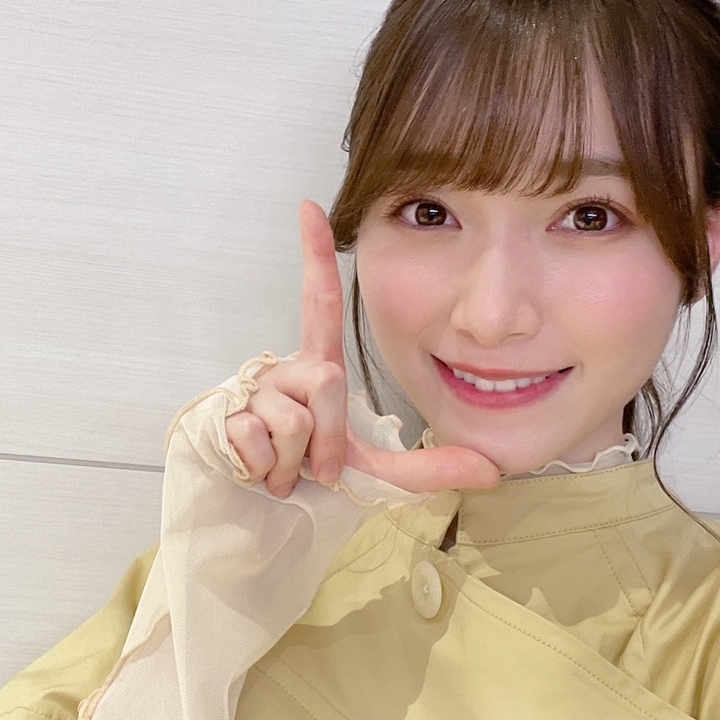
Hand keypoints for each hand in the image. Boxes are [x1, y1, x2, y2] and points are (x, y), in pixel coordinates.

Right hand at [225, 201, 500, 496]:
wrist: (264, 510)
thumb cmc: (316, 476)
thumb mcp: (378, 472)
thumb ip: (431, 467)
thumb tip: (492, 470)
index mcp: (319, 368)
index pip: (319, 304)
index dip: (315, 255)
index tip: (311, 208)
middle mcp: (284, 370)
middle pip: (324, 381)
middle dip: (328, 439)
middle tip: (316, 465)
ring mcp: (254, 393)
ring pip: (293, 420)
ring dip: (296, 462)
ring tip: (289, 470)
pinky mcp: (226, 420)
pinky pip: (261, 443)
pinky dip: (268, 471)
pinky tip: (260, 472)